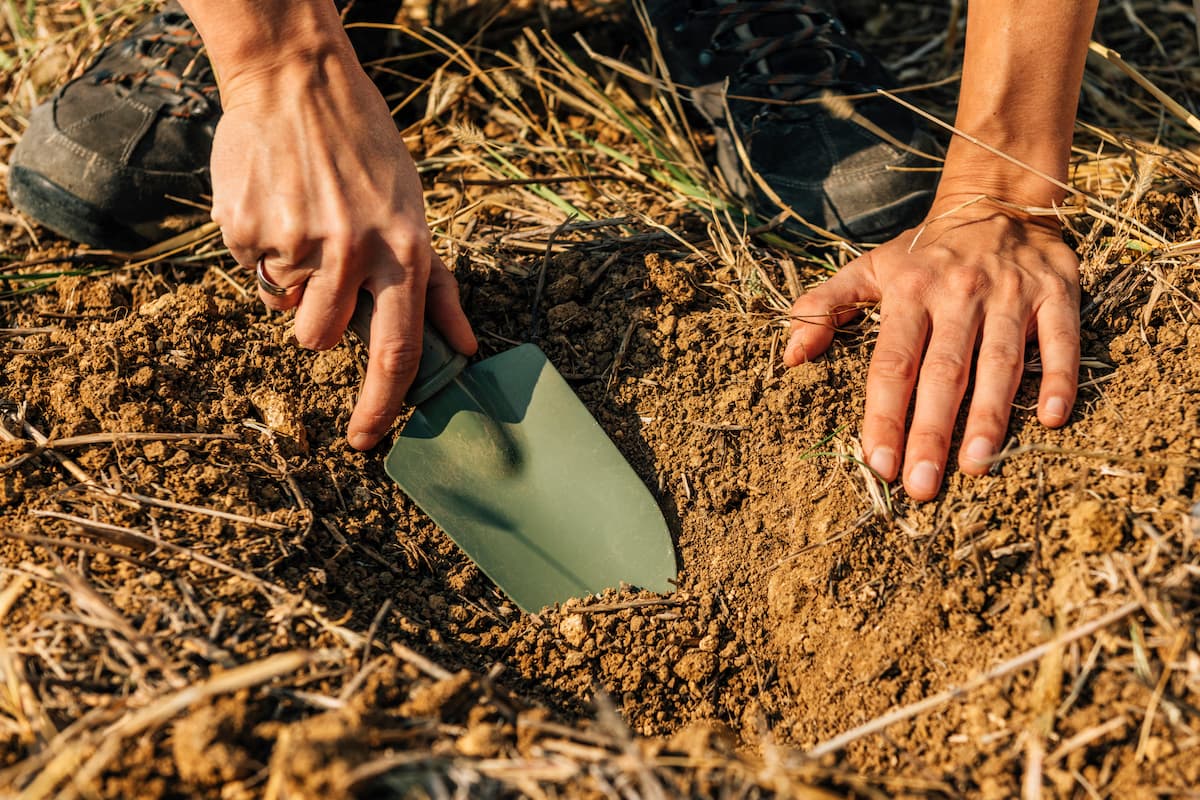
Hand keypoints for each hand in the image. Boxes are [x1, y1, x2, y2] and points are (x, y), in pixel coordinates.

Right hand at [210, 47, 475, 449]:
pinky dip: (260, 245)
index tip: (367, 442)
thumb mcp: (416, 214)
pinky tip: (278, 201)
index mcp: (404, 251)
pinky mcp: (245, 226)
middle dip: (317, 321)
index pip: (397, 352)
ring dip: (289, 284)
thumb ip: (438, 288)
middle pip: (320, 339)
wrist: (298, 82)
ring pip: (282, 308)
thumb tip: (467, 348)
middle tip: (326, 266)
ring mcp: (296, 239)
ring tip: (304, 226)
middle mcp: (353, 250)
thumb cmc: (368, 154)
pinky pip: (249, 267)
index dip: (381, 406)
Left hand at [783, 201, 1079, 500]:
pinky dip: (1059, 377)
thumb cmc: (925, 253)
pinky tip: (1052, 419)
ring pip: (999, 362)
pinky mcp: (1056, 292)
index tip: (878, 464)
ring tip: (977, 466)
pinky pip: (1060, 339)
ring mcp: (1010, 294)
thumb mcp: (869, 269)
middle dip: (930, 432)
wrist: (997, 198)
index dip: (884, 415)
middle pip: (943, 373)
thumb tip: (789, 356)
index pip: (892, 364)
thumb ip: (823, 308)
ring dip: (989, 416)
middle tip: (922, 486)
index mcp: (909, 293)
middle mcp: (958, 295)